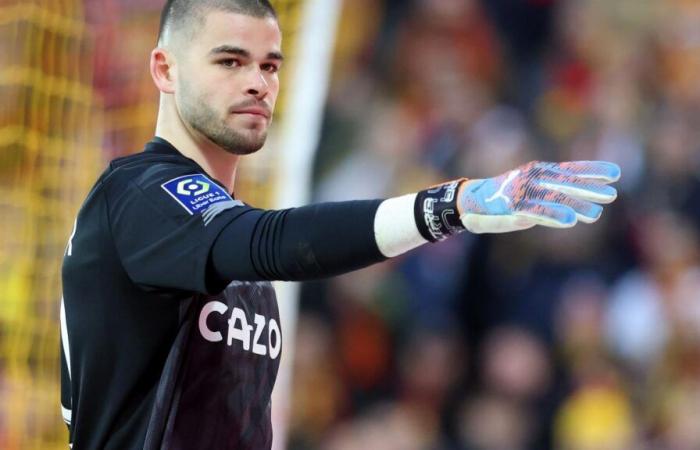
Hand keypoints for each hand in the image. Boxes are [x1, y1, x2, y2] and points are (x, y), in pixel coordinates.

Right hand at [458, 160, 620, 232]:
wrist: (466, 205)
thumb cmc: (496, 203)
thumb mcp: (524, 198)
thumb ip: (545, 202)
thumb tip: (567, 211)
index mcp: (537, 173)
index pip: (568, 169)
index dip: (591, 169)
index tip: (615, 173)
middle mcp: (531, 179)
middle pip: (565, 182)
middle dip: (589, 188)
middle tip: (612, 195)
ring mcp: (521, 191)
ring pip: (553, 197)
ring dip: (575, 204)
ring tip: (596, 215)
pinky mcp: (511, 206)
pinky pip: (535, 210)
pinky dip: (552, 214)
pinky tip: (569, 220)